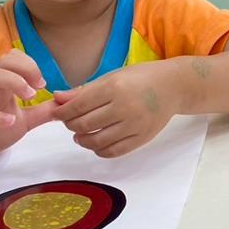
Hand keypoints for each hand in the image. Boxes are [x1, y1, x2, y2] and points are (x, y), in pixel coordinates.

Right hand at [0, 50, 56, 174]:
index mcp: (1, 85)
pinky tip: (10, 120)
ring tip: (29, 98)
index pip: (13, 58)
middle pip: (3, 61)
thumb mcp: (23, 121)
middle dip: (25, 68)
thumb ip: (43, 111)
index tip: (43, 85)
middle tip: (39, 88)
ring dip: (13, 82)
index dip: (30, 65)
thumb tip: (67, 103)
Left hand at [52, 60, 181, 157]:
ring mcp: (134, 125)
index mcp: (114, 87)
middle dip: (70, 124)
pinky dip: (99, 150)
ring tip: (79, 134)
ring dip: (82, 139)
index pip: (78, 105)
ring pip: (97, 141)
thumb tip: (57, 98)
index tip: (55, 112)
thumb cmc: (140, 78)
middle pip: (85, 124)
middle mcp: (124, 107)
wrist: (173, 87)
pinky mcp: (142, 138)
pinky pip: (113, 151)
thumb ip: (84, 90)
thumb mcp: (112, 77)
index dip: (62, 111)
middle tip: (68, 121)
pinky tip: (96, 142)